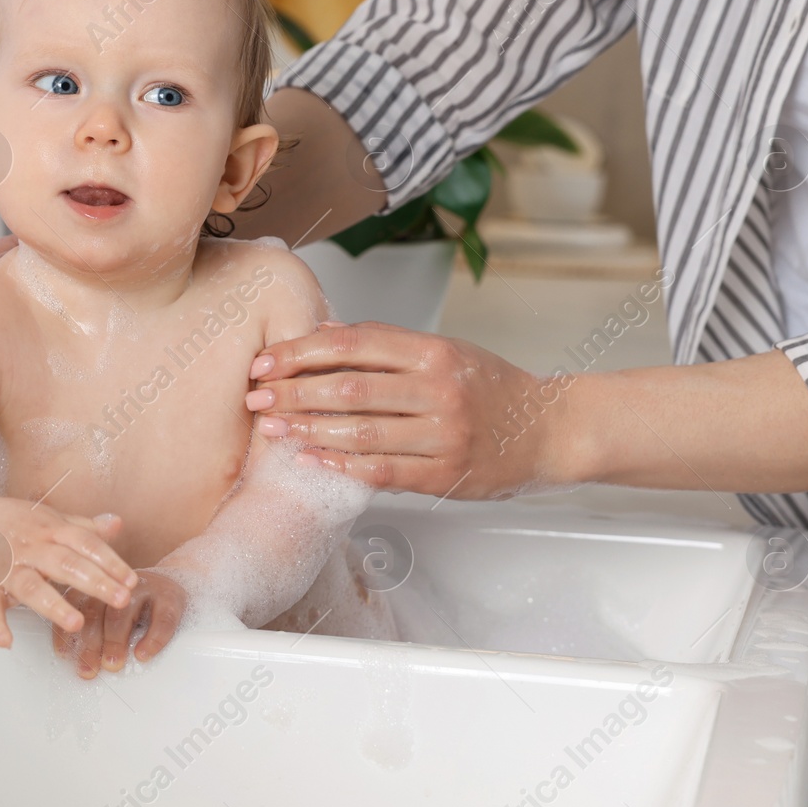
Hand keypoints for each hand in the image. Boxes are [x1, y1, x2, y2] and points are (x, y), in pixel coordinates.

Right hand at [0, 498, 138, 648]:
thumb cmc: (12, 523)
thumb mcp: (49, 518)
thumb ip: (83, 527)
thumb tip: (117, 524)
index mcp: (49, 530)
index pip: (85, 543)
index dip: (110, 561)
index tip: (131, 580)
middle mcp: (31, 548)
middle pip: (66, 564)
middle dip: (95, 582)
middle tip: (120, 600)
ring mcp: (6, 568)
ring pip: (31, 587)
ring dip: (54, 605)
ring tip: (76, 623)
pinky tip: (6, 641)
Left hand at [52, 570, 187, 677]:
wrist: (172, 584)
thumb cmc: (134, 606)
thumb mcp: (107, 609)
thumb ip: (88, 626)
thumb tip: (70, 657)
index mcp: (96, 584)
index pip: (75, 607)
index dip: (67, 631)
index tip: (65, 656)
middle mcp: (116, 582)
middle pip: (96, 610)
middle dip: (90, 642)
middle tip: (89, 669)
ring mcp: (144, 586)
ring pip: (123, 612)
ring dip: (115, 641)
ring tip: (113, 664)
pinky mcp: (170, 596)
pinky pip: (162, 619)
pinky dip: (152, 639)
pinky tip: (143, 654)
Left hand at [244, 320, 569, 498]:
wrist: (552, 431)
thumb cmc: (495, 389)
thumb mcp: (448, 351)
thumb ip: (387, 344)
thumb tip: (324, 332)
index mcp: (434, 352)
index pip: (354, 344)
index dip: (302, 352)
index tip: (266, 361)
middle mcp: (438, 390)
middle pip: (349, 387)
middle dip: (293, 392)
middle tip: (255, 398)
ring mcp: (442, 434)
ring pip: (360, 431)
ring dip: (308, 430)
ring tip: (271, 430)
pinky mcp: (444, 474)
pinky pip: (382, 470)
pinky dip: (341, 465)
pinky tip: (311, 461)